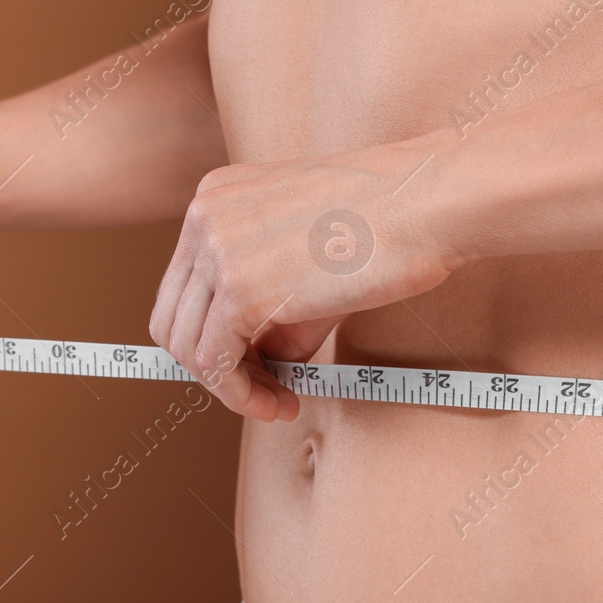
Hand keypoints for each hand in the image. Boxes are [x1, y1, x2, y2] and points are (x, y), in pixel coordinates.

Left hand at [148, 145, 461, 420]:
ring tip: (277, 402)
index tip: (254, 368)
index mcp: (214, 198)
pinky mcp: (240, 291)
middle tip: (264, 392)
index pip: (184, 289)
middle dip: (213, 367)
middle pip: (174, 320)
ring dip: (231, 388)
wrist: (429, 203)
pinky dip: (241, 397)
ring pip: (188, 348)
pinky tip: (279, 404)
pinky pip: (216, 365)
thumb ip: (268, 309)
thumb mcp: (305, 259)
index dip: (211, 339)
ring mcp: (216, 251)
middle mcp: (203, 217)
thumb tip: (256, 371)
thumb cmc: (388, 225)